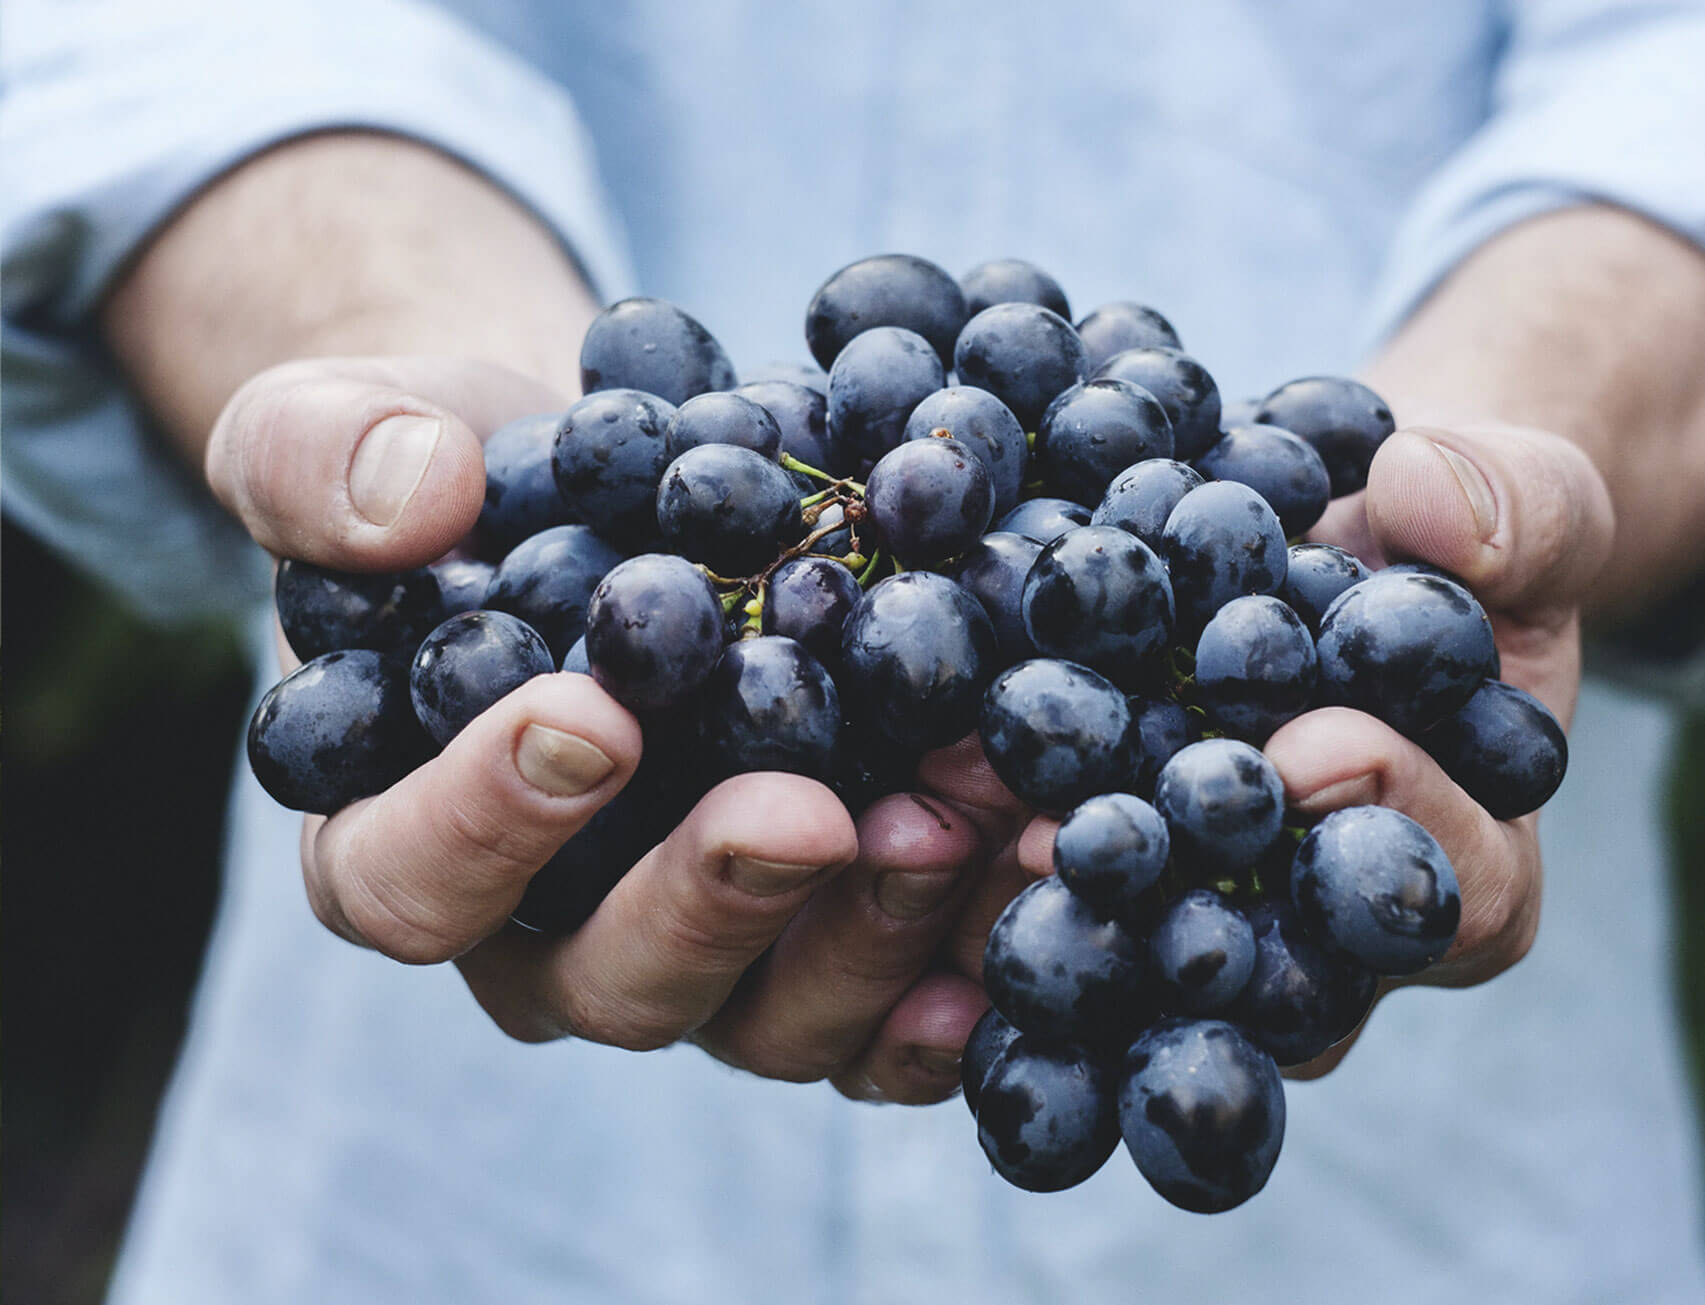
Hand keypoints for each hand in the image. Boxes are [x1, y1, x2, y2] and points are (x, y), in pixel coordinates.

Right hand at [210, 354, 1002, 1101]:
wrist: (606, 490)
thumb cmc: (454, 478)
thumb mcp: (342, 430)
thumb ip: (323, 458)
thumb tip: (411, 497)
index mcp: (402, 842)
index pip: (408, 881)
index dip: (484, 823)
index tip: (590, 717)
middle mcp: (550, 936)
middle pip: (613, 981)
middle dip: (716, 901)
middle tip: (809, 812)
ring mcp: (701, 954)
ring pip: (773, 1013)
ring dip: (875, 931)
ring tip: (968, 818)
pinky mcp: (819, 940)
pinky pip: (890, 1006)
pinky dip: (965, 964)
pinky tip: (1039, 891)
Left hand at [1004, 421, 1613, 1076]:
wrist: (1343, 544)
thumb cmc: (1453, 543)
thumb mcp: (1525, 505)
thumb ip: (1517, 509)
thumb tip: (1426, 501)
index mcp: (1469, 868)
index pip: (1454, 890)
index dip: (1393, 822)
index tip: (1311, 747)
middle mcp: (1328, 932)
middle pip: (1269, 961)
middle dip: (1180, 894)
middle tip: (1088, 835)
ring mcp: (1209, 913)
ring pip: (1137, 949)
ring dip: (1049, 896)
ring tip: (968, 825)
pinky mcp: (1106, 873)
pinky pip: (1048, 889)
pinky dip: (975, 848)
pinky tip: (907, 800)